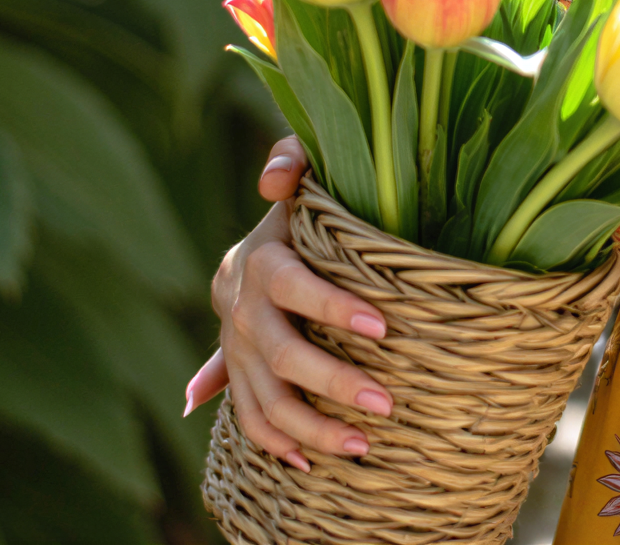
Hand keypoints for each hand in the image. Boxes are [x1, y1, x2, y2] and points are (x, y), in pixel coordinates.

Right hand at [186, 136, 393, 472]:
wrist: (258, 248)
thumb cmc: (306, 207)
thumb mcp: (305, 175)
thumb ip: (295, 157)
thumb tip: (272, 177)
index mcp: (261, 261)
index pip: (292, 286)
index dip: (331, 306)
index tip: (382, 325)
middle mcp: (241, 310)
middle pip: (279, 354)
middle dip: (331, 382)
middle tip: (385, 403)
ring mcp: (235, 349)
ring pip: (263, 400)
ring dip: (309, 428)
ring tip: (362, 446)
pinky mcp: (237, 376)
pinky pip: (247, 420)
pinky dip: (275, 444)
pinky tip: (309, 463)